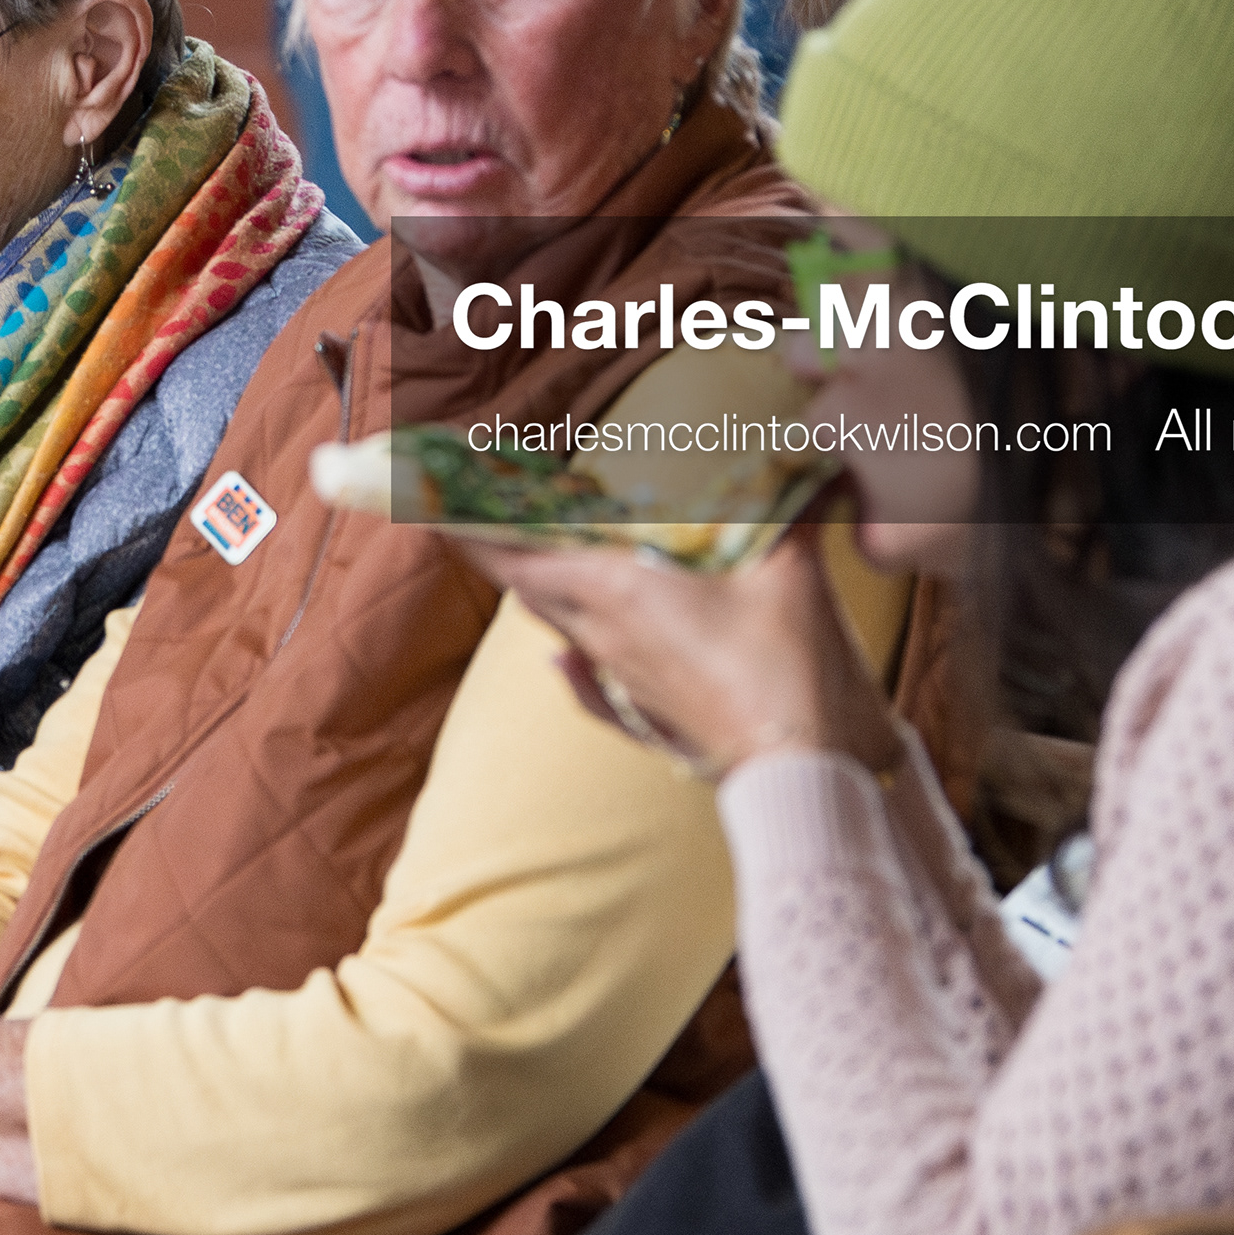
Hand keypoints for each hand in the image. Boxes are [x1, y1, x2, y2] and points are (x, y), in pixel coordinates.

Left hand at [450, 526, 900, 780]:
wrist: (808, 773)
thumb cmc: (791, 670)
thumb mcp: (793, 571)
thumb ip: (789, 511)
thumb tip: (808, 461)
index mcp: (617, 595)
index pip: (514, 557)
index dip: (466, 527)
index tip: (425, 500)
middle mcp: (603, 639)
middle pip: (530, 587)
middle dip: (506, 547)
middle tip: (496, 510)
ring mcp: (622, 684)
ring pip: (562, 629)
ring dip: (546, 591)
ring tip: (546, 558)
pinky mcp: (646, 720)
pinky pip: (588, 685)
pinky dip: (571, 660)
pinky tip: (565, 660)